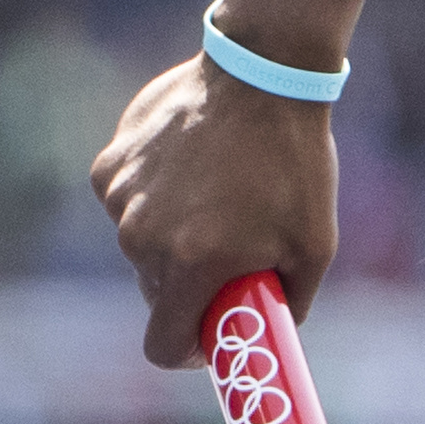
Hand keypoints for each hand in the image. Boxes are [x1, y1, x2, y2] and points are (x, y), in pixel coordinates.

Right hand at [90, 57, 339, 368]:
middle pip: (157, 293)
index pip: (163, 344)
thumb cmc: (296, 162)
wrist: (263, 74)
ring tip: (220, 191)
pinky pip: (127, 202)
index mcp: (195, 263)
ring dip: (174, 234)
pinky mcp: (108, 166)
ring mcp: (121, 199)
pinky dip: (155, 195)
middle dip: (190, 284)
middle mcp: (145, 238)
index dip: (187, 348)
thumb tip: (268, 334)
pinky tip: (193, 163)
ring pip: (141, 246)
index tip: (208, 334)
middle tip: (230, 249)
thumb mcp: (316, 243)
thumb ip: (289, 302)